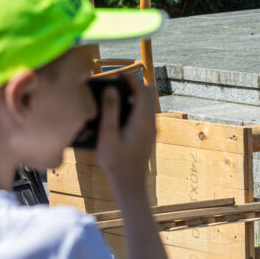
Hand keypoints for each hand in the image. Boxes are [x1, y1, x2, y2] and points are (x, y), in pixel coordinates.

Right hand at [96, 73, 155, 191]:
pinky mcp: (147, 134)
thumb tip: (112, 89)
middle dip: (133, 85)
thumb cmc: (116, 162)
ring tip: (112, 97)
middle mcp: (151, 122)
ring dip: (133, 96)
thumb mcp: (108, 136)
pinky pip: (143, 112)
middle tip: (114, 84)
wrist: (130, 183)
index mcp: (142, 120)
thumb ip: (110, 111)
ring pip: (147, 103)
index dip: (129, 79)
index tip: (115, 74)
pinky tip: (116, 114)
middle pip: (149, 93)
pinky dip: (133, 106)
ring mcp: (151, 128)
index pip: (142, 89)